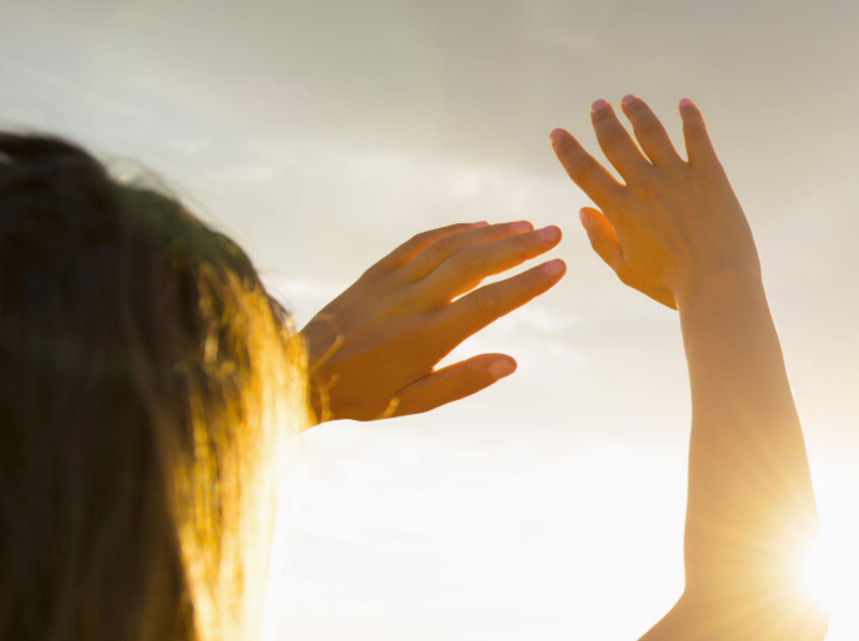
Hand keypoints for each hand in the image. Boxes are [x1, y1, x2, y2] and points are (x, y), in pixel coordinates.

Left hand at [298, 221, 564, 421]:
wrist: (300, 371)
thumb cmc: (361, 394)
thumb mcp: (412, 402)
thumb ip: (462, 382)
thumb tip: (510, 362)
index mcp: (427, 337)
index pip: (489, 303)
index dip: (527, 283)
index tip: (558, 267)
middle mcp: (413, 302)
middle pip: (476, 264)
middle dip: (519, 247)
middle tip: (554, 233)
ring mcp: (393, 282)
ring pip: (451, 247)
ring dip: (492, 233)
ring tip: (526, 226)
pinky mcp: (378, 272)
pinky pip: (420, 242)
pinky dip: (453, 231)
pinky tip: (478, 225)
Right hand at [549, 95, 758, 308]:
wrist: (717, 284)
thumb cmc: (671, 285)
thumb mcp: (626, 270)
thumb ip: (602, 240)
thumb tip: (582, 211)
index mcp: (620, 210)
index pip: (584, 171)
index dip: (567, 150)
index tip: (557, 133)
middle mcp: (644, 185)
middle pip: (616, 142)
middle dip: (603, 121)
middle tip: (598, 105)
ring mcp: (677, 176)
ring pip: (651, 132)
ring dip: (637, 112)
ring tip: (629, 100)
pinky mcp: (709, 174)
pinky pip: (696, 137)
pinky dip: (690, 117)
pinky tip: (685, 104)